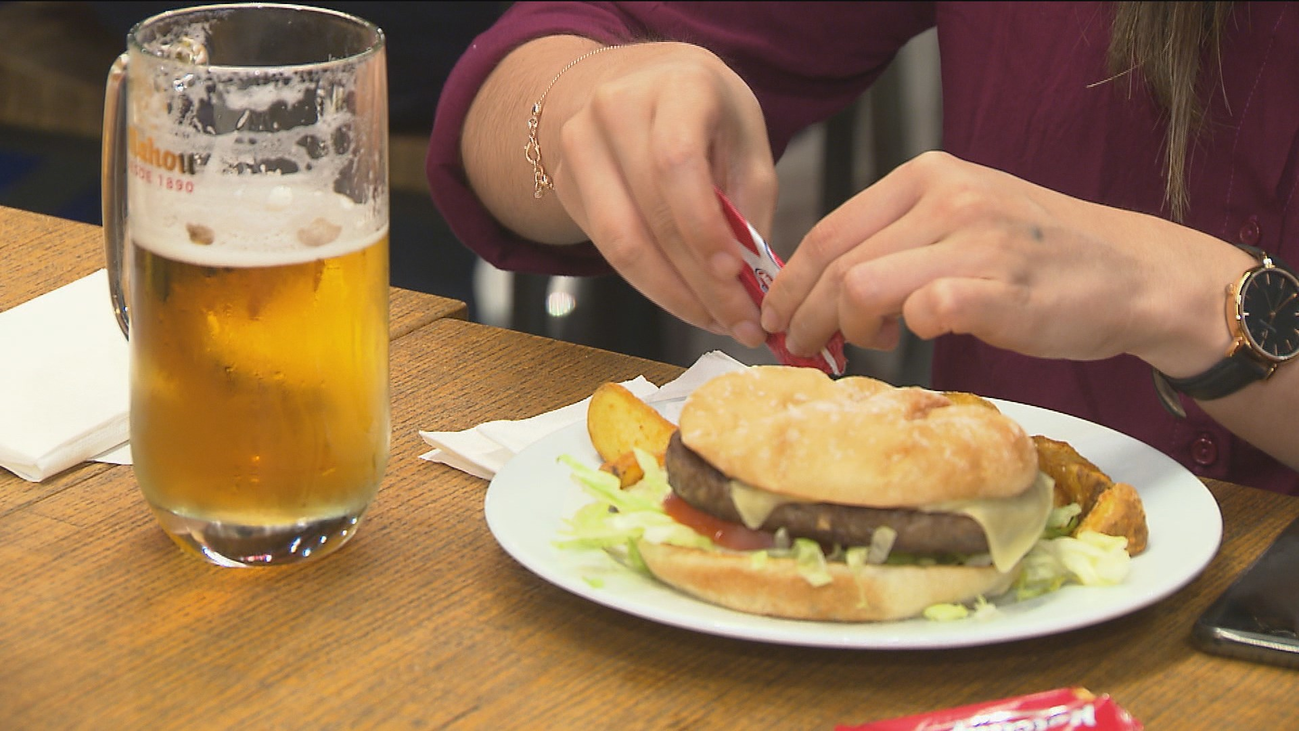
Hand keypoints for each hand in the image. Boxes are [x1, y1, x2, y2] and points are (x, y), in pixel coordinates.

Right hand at [548, 42, 776, 346]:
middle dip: (699, 281)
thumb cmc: (703, 112)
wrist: (635, 82)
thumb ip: (750, 203)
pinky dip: (651, 284)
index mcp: (673, 86)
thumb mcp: (744, 137)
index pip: (676, 164)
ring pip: (621, 242)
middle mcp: (615, 108)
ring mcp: (580, 145)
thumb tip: (752, 281)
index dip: (702, 228)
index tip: (734, 276)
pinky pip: (608, 249)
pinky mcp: (566, 184)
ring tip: (714, 320)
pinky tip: (685, 300)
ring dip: (672, 294)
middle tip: (739, 323)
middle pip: (650, 214)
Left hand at [759, 151, 1253, 375]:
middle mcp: (948, 197)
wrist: (1131, 274)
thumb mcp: (961, 218)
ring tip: (865, 345)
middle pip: (835, 264)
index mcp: (926, 176)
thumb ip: (895, 240)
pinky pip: (924, 313)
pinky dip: (906, 335)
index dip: (789, 282)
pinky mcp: (1002, 289)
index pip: (828, 230)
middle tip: (802, 347)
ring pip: (861, 288)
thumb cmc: (1036, 257)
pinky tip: (915, 341)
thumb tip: (819, 288)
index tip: (775, 315)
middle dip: (804, 316)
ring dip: (846, 330)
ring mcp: (976, 240)